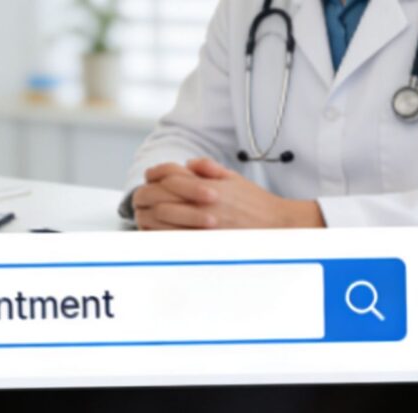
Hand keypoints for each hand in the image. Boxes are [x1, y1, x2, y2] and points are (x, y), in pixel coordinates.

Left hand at [131, 158, 323, 230]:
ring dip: (148, 214)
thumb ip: (209, 168)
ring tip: (143, 214)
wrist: (276, 226)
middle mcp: (203, 203)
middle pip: (161, 194)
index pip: (171, 173)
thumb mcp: (234, 178)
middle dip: (146, 194)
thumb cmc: (256, 204)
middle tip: (140, 197)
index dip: (156, 173)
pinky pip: (173, 238)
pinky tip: (154, 232)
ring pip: (162, 217)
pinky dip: (159, 234)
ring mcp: (203, 225)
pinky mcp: (204, 243)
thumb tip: (188, 164)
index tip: (150, 176)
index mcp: (208, 185)